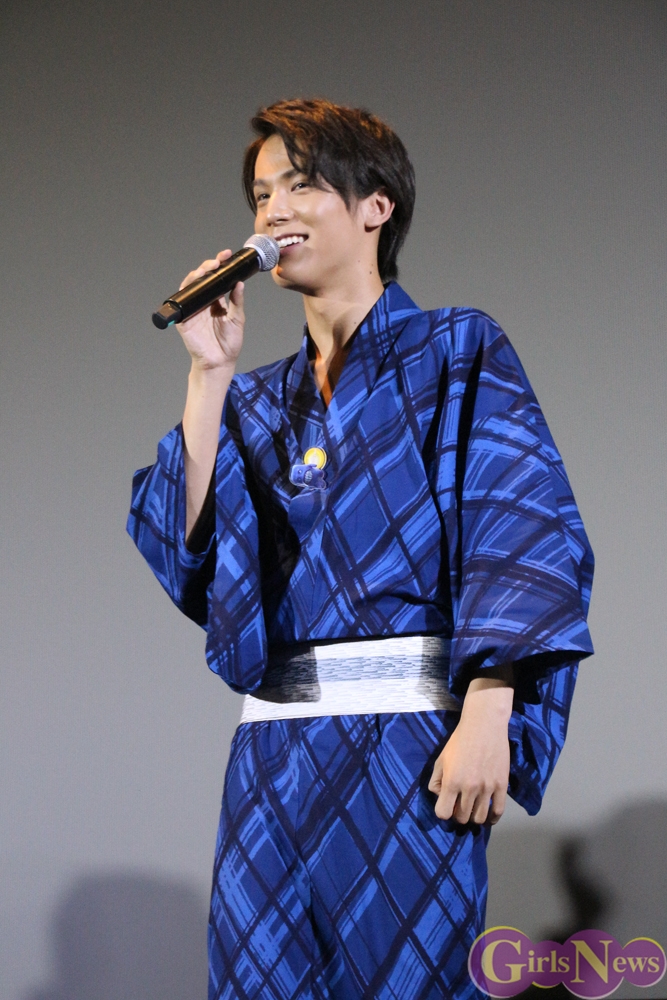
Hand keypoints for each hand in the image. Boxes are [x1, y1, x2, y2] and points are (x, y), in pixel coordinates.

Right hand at [176, 250, 244, 370]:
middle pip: (202, 279)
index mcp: (215, 302)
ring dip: (197, 274)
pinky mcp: (184, 318)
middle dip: (209, 266)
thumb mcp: (237, 320)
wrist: (220, 362)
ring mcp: (193, 309)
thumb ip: (237, 302)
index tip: (226, 256)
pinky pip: (182, 300)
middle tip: (218, 260)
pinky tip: (194, 281)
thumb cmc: (229, 344)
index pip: (215, 280)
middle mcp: (203, 303)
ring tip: (207, 268)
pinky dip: (186, 289)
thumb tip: (240, 283)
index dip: (219, 267)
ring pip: (191, 286)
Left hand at [428, 678, 512, 824]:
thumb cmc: (459, 741)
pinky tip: (489, 815)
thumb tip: (439, 796)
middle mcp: (469, 788)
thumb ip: (436, 779)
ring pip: (479, 818)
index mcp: (451, 781)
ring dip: (474, 817)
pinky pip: (498, 811)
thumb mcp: (441, 758)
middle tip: (460, 805)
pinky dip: (493, 818)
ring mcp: (487, 788)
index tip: (446, 805)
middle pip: (462, 817)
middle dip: (458, 814)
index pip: (443, 813)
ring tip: (473, 808)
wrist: (484, 726)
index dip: (443, 812)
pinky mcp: (502, 785)